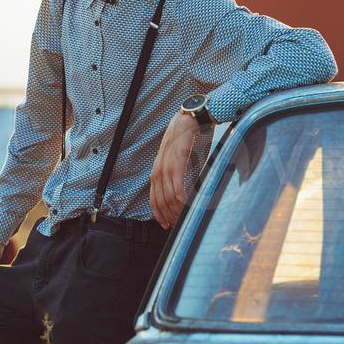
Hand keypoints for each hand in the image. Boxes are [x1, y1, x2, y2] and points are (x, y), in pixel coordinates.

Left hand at [150, 111, 199, 228]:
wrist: (190, 118)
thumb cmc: (187, 140)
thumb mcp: (178, 160)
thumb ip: (178, 175)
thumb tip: (183, 193)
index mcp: (157, 170)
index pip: (153, 198)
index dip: (158, 213)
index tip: (166, 225)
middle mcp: (158, 168)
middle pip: (160, 199)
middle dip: (168, 215)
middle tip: (178, 225)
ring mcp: (166, 164)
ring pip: (168, 194)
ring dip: (176, 209)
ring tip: (185, 217)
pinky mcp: (176, 159)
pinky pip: (177, 183)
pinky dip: (182, 197)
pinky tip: (187, 204)